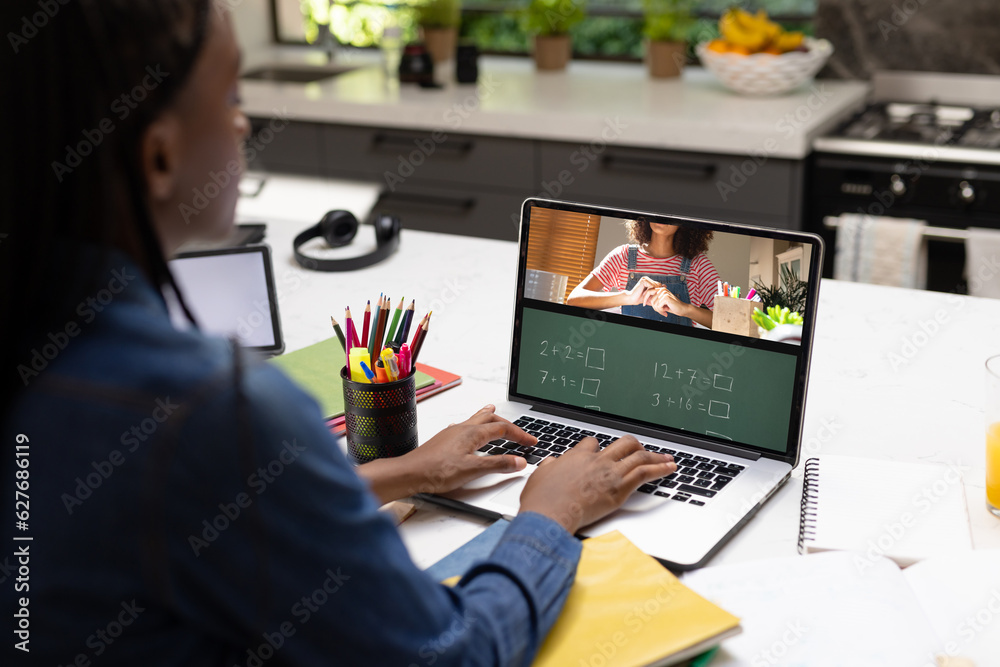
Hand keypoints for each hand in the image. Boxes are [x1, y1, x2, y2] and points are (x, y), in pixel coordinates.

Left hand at [356, 405, 533, 502]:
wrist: (410, 473)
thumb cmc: (436, 471)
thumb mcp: (473, 469)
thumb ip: (497, 464)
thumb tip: (519, 461)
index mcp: (473, 433)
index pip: (503, 430)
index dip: (520, 435)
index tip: (531, 442)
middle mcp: (463, 429)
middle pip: (490, 420)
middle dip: (507, 424)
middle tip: (519, 431)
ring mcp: (452, 433)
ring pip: (475, 420)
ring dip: (489, 417)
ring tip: (493, 411)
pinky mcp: (444, 440)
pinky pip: (464, 426)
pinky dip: (473, 424)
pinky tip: (467, 429)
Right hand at [518, 435, 675, 534]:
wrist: (550, 512)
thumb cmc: (542, 499)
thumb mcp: (540, 476)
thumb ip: (549, 467)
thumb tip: (552, 463)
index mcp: (576, 457)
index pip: (593, 443)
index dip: (599, 448)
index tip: (603, 453)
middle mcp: (596, 461)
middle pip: (623, 444)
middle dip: (635, 446)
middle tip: (642, 451)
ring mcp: (609, 473)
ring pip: (638, 456)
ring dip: (656, 457)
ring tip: (668, 459)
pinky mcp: (619, 489)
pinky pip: (644, 473)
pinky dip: (660, 469)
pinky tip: (670, 468)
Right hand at [625, 277, 661, 305]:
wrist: (633, 299)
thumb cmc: (642, 298)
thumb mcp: (652, 295)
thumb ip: (658, 290)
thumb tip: (666, 285)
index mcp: (649, 281)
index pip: (659, 285)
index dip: (658, 292)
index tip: (654, 298)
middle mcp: (647, 278)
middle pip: (658, 285)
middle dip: (656, 292)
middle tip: (651, 298)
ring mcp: (645, 278)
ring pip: (655, 285)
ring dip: (653, 293)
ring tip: (647, 297)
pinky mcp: (643, 280)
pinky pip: (652, 286)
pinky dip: (650, 291)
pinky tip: (645, 295)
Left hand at [644, 287, 687, 318]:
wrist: (682, 309)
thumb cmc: (672, 306)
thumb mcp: (661, 303)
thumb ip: (654, 300)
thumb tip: (645, 300)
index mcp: (660, 289)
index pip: (648, 292)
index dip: (645, 298)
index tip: (643, 304)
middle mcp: (662, 289)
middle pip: (651, 299)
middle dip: (654, 307)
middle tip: (660, 311)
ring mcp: (664, 293)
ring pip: (654, 303)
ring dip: (658, 310)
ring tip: (664, 312)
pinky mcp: (666, 297)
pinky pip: (658, 306)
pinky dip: (661, 310)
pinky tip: (666, 311)